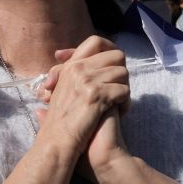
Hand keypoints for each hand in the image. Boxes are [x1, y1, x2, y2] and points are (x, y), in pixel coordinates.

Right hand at [31, 36, 129, 158]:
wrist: (56, 142)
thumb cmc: (58, 121)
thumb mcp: (59, 91)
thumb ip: (64, 74)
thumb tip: (64, 57)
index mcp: (71, 66)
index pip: (95, 42)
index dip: (110, 49)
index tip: (113, 65)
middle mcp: (78, 69)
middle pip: (117, 55)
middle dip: (121, 73)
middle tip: (117, 89)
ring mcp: (87, 81)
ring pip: (123, 73)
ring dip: (125, 89)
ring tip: (119, 104)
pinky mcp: (96, 96)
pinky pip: (124, 91)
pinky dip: (126, 103)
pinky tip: (120, 113)